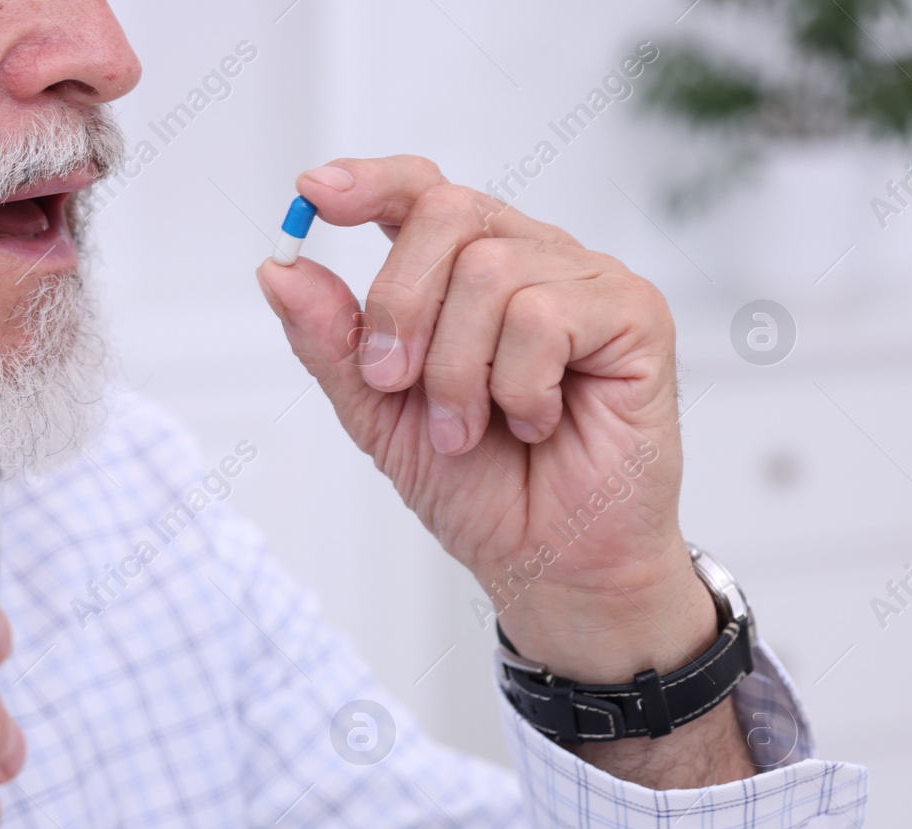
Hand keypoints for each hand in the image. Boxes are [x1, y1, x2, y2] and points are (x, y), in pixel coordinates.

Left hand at [257, 156, 751, 785]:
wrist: (545, 562)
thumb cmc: (477, 486)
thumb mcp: (378, 413)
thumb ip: (333, 341)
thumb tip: (277, 269)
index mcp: (464, 271)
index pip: (420, 190)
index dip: (368, 182)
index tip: (312, 196)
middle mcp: (528, 258)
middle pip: (447, 214)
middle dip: (400, 306)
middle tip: (395, 383)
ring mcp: (585, 281)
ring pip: (492, 270)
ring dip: (459, 371)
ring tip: (470, 429)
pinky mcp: (634, 316)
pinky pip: (546, 315)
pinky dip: (519, 385)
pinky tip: (536, 423)